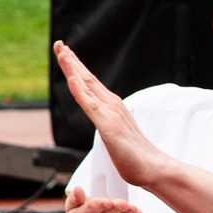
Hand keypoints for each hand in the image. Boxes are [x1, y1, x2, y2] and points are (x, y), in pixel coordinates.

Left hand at [53, 41, 174, 189]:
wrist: (154, 168)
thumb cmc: (135, 156)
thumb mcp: (116, 135)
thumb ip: (109, 125)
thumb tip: (104, 123)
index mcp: (112, 106)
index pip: (90, 83)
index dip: (76, 67)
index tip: (65, 52)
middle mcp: (111, 105)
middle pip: (87, 78)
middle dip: (71, 60)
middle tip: (59, 44)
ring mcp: (110, 113)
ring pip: (87, 86)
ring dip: (73, 68)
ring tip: (62, 52)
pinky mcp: (108, 126)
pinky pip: (91, 105)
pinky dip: (80, 90)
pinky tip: (72, 79)